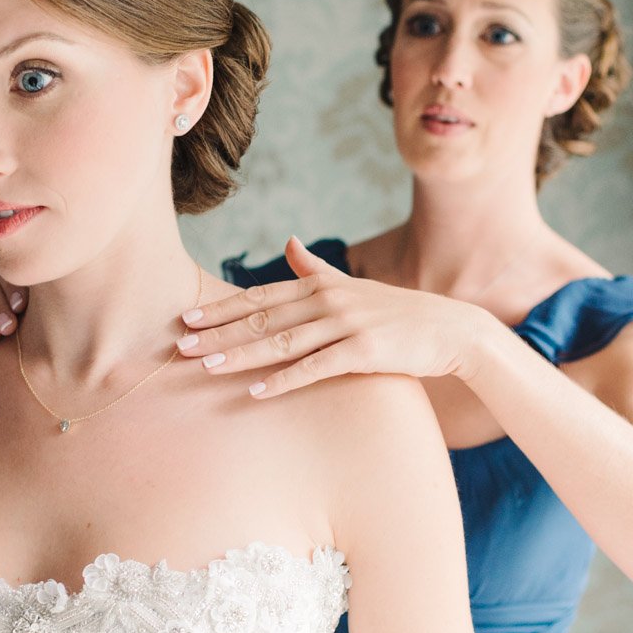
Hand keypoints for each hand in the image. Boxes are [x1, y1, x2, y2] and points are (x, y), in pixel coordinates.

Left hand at [178, 237, 486, 397]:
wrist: (451, 329)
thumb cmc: (398, 313)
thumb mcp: (354, 285)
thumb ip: (316, 269)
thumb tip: (290, 241)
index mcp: (322, 286)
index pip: (261, 297)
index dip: (222, 308)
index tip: (188, 318)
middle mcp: (329, 301)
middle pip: (263, 318)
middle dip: (220, 332)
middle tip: (182, 346)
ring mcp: (346, 325)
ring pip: (282, 342)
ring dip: (241, 355)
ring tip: (207, 367)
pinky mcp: (363, 352)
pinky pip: (314, 368)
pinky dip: (283, 380)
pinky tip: (255, 391)